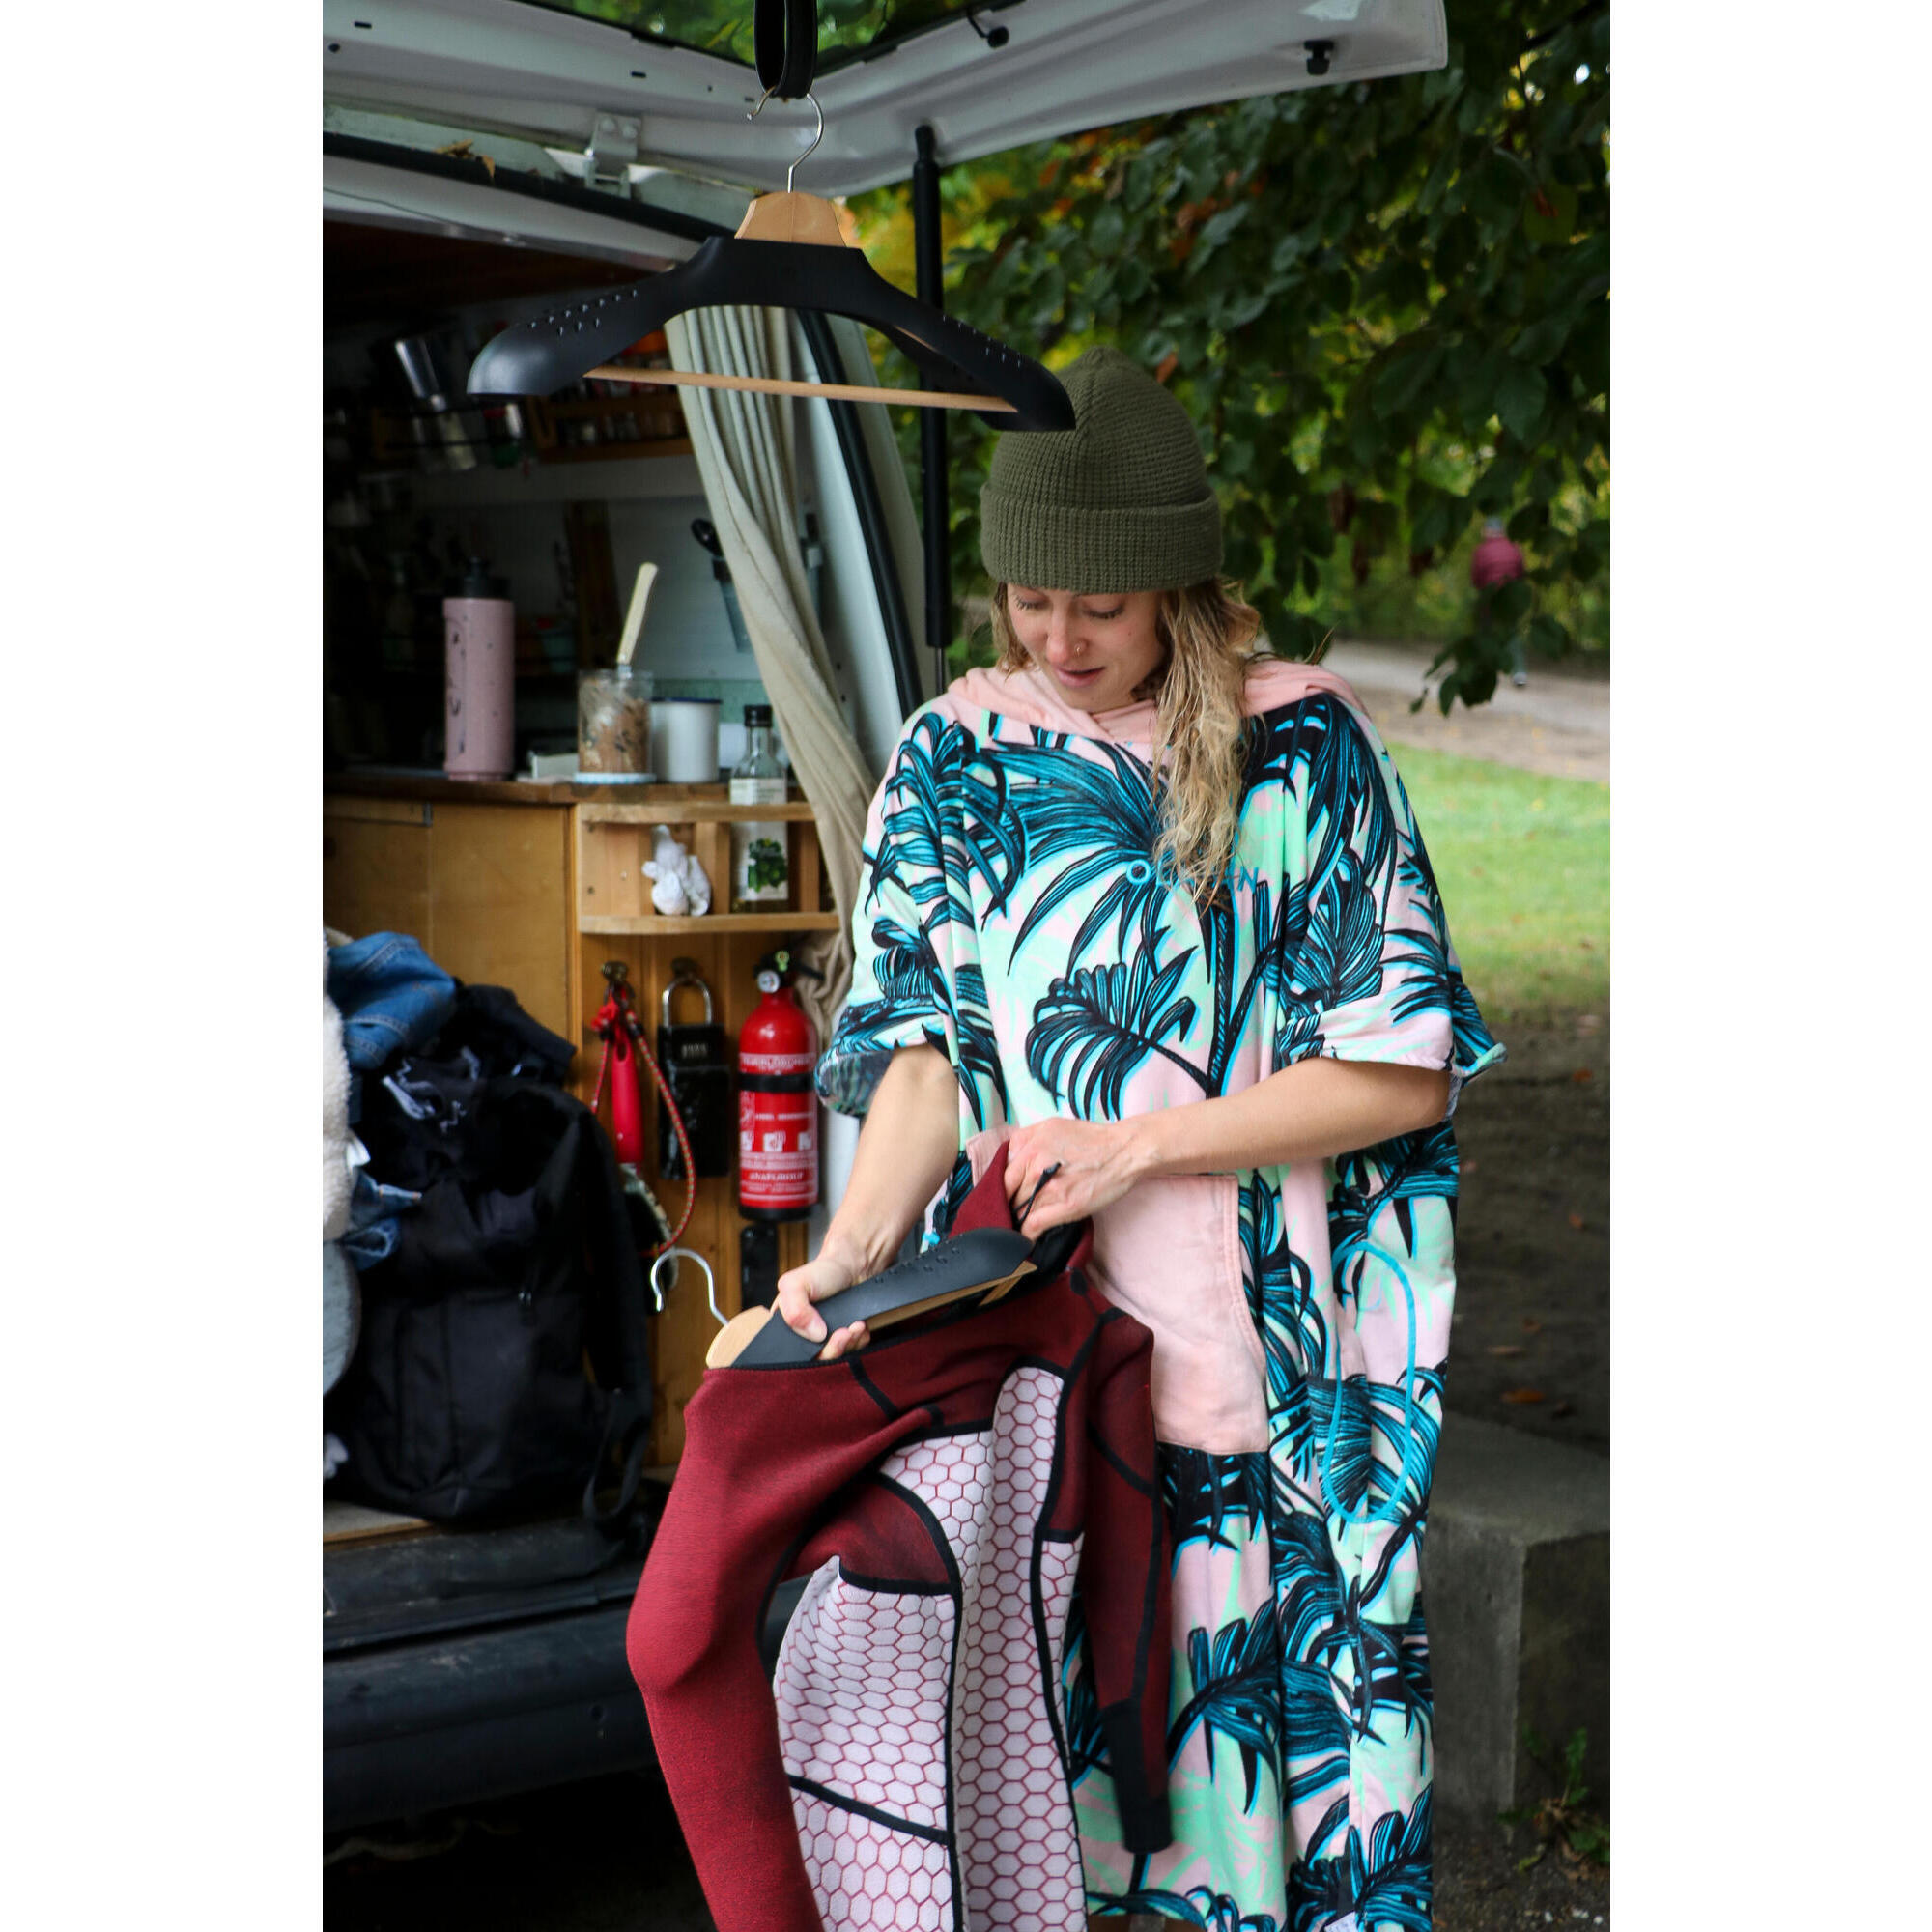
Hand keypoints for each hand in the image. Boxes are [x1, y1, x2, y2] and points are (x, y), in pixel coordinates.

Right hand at [774, 1236, 871, 1360]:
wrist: (853, 1267)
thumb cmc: (822, 1272)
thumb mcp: (794, 1283)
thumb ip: (793, 1310)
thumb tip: (815, 1335)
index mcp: (786, 1326)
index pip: (789, 1355)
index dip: (806, 1353)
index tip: (822, 1336)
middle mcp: (805, 1336)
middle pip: (815, 1361)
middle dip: (833, 1349)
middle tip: (844, 1332)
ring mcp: (826, 1340)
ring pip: (835, 1359)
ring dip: (849, 1344)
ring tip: (855, 1325)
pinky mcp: (846, 1340)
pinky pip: (852, 1352)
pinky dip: (858, 1342)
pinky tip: (859, 1326)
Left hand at [1004, 1117, 1150, 1232]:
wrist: (1123, 1151)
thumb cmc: (1091, 1139)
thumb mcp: (1052, 1126)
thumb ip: (1025, 1138)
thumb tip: (1007, 1156)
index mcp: (1029, 1146)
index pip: (1001, 1175)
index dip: (1001, 1190)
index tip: (1004, 1198)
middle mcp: (1035, 1165)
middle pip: (1007, 1194)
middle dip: (1007, 1205)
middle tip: (1010, 1214)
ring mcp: (1049, 1187)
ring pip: (1018, 1211)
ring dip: (1016, 1221)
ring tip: (1019, 1227)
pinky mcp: (1064, 1207)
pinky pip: (1032, 1225)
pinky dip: (1026, 1235)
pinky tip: (1027, 1238)